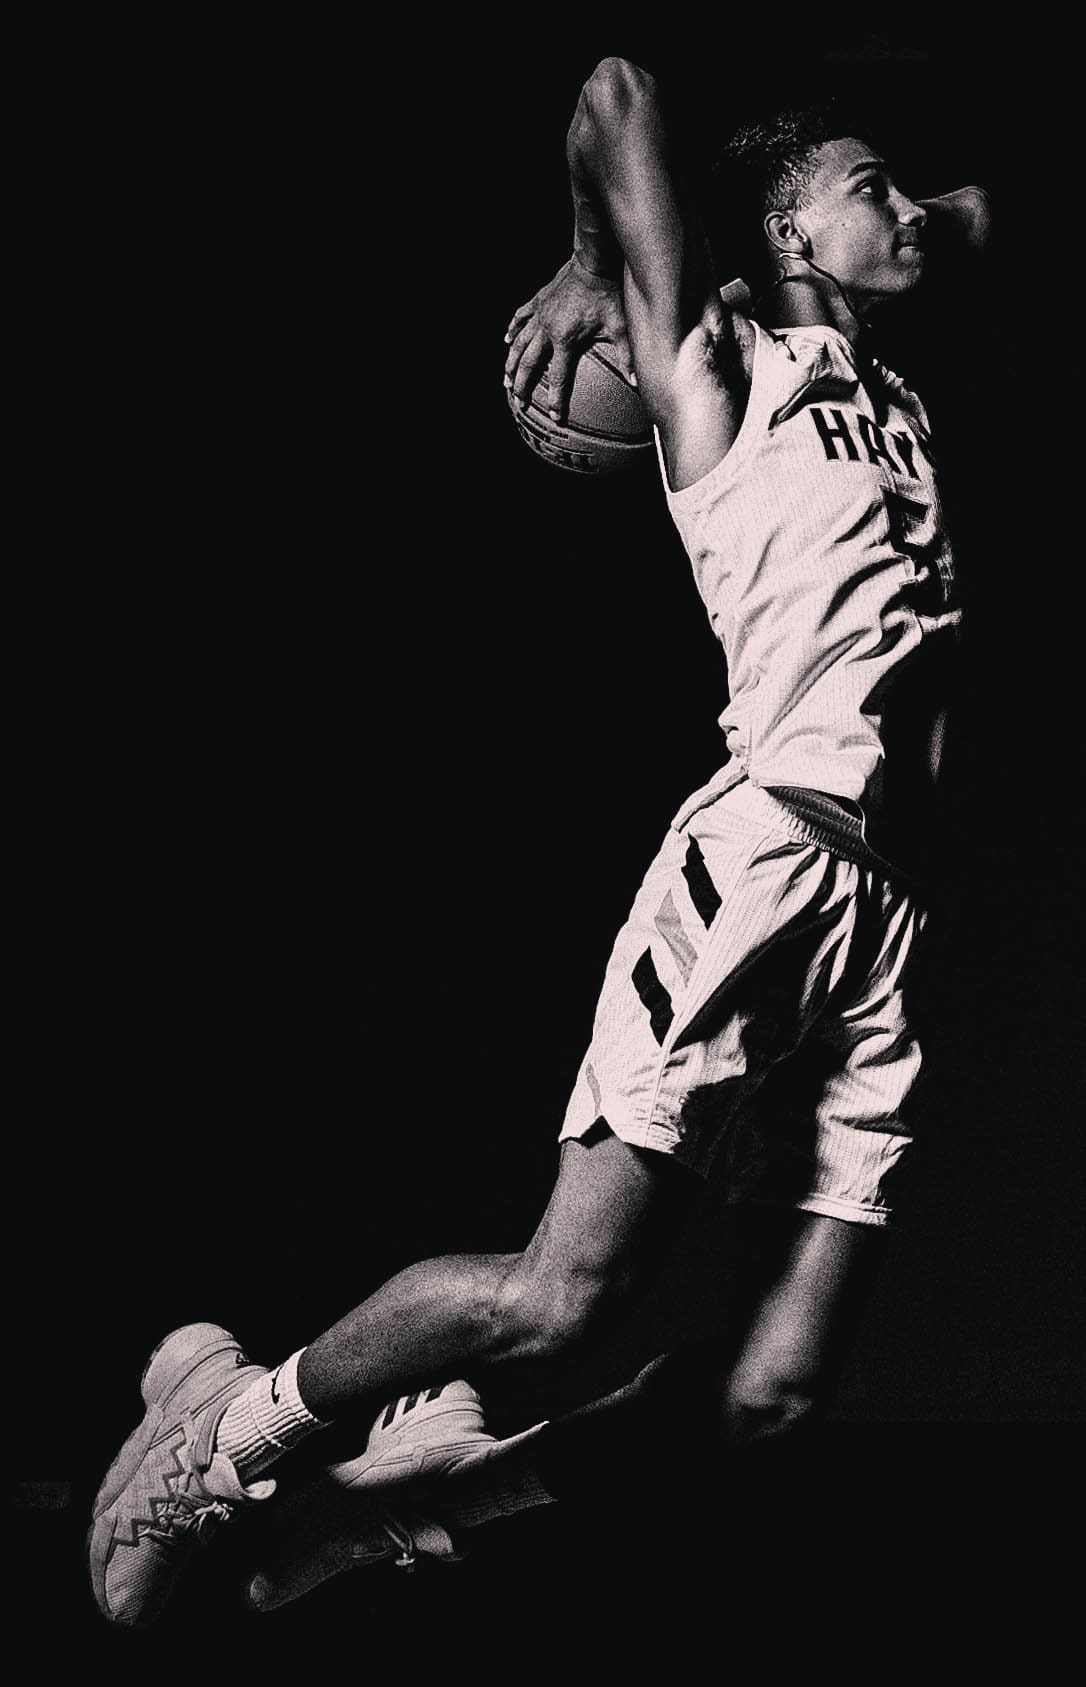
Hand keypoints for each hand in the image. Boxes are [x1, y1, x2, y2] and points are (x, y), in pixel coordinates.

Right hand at [504, 254, 634, 419]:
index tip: (554, 417)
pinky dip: (512, 329)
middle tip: (518, 402)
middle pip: (529, 364)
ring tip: (504, 380)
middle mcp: (547, 330)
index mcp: (565, 339)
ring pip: (519, 343)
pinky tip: (506, 340)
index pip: (559, 377)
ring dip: (510, 363)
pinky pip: (520, 317)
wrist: (593, 261)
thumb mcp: (620, 326)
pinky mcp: (537, 301)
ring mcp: (540, 314)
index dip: (556, 399)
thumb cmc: (608, 293)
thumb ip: (625, 356)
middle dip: (522, 385)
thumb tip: (636, 382)